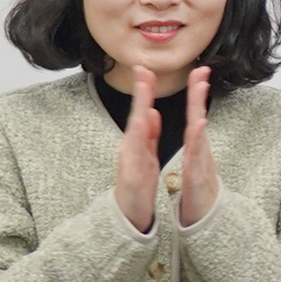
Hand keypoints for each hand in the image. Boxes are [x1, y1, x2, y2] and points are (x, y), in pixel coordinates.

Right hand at [112, 66, 162, 232]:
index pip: (143, 111)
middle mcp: (131, 148)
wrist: (129, 213)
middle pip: (136, 117)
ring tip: (145, 96)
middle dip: (140, 94)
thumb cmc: (139, 183)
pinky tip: (144, 133)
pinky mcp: (132, 178)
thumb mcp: (147, 154)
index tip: (147, 68)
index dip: (145, 90)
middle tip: (143, 70)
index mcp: (138, 142)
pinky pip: (136, 160)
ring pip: (134, 135)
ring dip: (139, 115)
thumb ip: (149, 134)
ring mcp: (129, 162)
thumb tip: (151, 112)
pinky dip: (141, 146)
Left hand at [173, 68, 216, 227]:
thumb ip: (195, 141)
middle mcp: (200, 150)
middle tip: (201, 70)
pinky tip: (199, 126)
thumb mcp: (196, 161)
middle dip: (199, 94)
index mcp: (195, 146)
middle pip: (199, 117)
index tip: (197, 71)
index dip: (195, 93)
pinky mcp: (197, 176)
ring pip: (198, 134)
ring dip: (199, 112)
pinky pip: (196, 157)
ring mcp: (201, 162)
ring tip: (200, 90)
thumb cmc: (200, 190)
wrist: (207, 217)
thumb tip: (199, 121)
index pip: (194, 115)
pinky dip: (198, 141)